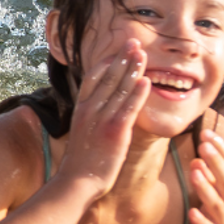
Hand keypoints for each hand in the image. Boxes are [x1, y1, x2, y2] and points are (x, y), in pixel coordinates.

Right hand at [57, 40, 149, 199]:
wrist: (77, 182)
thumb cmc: (82, 160)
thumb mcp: (82, 132)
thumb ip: (92, 116)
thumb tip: (102, 106)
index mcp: (81, 108)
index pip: (93, 77)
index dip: (107, 61)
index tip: (119, 49)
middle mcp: (89, 110)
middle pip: (106, 77)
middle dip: (121, 58)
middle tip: (133, 42)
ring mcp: (101, 120)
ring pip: (118, 89)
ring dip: (132, 70)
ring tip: (143, 54)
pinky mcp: (114, 132)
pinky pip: (128, 109)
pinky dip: (137, 94)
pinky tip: (146, 81)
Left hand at [188, 131, 223, 223]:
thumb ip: (213, 179)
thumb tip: (198, 158)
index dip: (221, 149)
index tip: (207, 132)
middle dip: (216, 162)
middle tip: (204, 144)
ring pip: (217, 204)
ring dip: (206, 187)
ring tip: (195, 171)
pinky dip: (202, 222)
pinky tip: (192, 212)